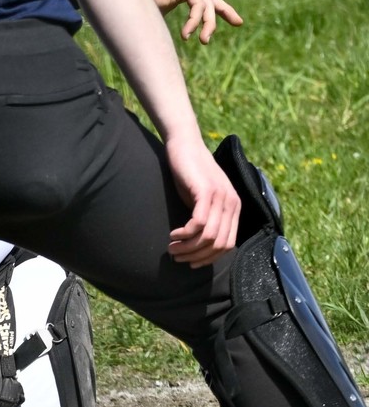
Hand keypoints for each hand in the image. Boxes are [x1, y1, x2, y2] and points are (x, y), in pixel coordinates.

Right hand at [145, 0, 243, 45]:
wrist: (126, 0)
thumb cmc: (138, 13)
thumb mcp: (160, 22)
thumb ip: (172, 27)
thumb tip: (172, 50)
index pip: (204, 0)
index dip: (220, 10)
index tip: (236, 21)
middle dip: (225, 11)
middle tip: (239, 23)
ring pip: (207, 6)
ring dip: (208, 25)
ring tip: (203, 41)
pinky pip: (199, 5)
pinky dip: (195, 21)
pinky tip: (186, 34)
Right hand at [164, 127, 240, 264]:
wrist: (184, 143)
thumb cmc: (190, 172)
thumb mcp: (203, 198)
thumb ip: (208, 217)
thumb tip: (199, 245)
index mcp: (234, 208)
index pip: (228, 245)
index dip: (209, 258)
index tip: (191, 263)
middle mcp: (232, 204)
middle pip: (219, 244)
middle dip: (197, 256)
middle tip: (178, 258)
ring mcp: (221, 197)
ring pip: (208, 237)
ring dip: (188, 248)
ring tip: (172, 249)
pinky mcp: (206, 191)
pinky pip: (198, 223)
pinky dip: (185, 234)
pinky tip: (173, 234)